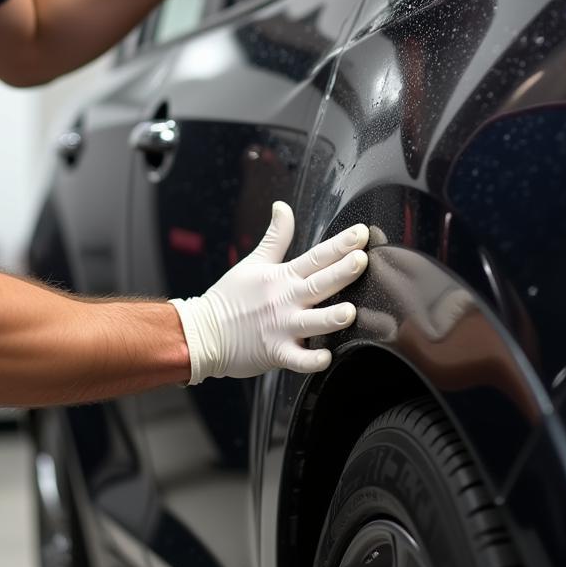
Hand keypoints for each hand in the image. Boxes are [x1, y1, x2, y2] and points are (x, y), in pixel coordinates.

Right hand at [171, 202, 368, 383]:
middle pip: (318, 284)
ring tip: (350, 311)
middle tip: (361, 260)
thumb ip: (276, 236)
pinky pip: (297, 359)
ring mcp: (280, 327)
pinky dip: (310, 360)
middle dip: (341, 272)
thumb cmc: (230, 297)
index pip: (316, 257)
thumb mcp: (254, 262)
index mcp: (282, 277)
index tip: (361, 233)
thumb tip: (282, 206)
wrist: (203, 332)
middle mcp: (284, 300)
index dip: (340, 245)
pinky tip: (326, 357)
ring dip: (330, 317)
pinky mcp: (276, 352)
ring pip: (311, 323)